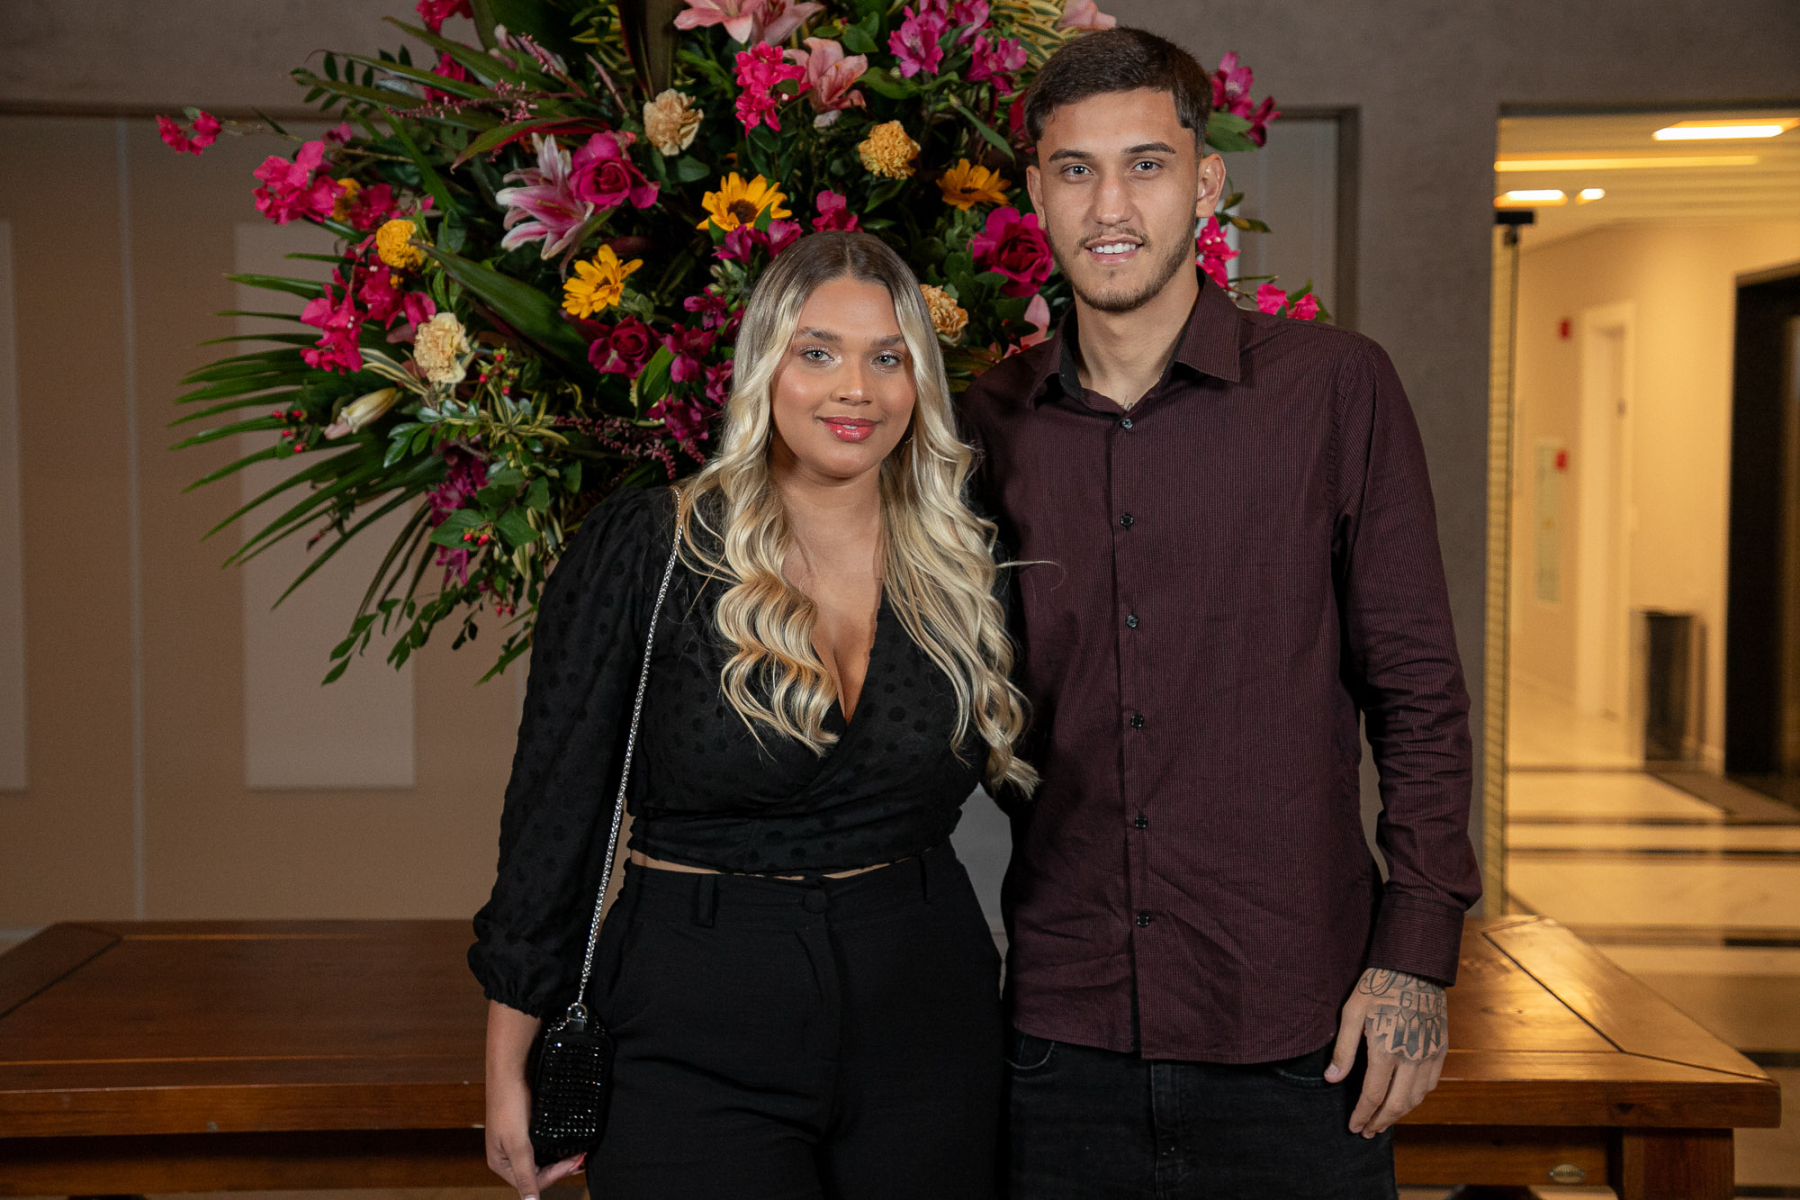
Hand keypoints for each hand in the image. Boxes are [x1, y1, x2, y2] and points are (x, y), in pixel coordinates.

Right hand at [485, 1074, 586, 1196]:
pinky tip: (567, 1144)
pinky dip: (555, 1147)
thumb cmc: (509, 1106)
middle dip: (561, 1167)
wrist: (510, 1071)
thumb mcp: (518, 1144)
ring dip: (560, 1159)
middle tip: (582, 1158)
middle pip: (538, 1172)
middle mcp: (507, 1156)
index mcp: (501, 1164)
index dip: (557, 1174)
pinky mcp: (525, 1129)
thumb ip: (526, 1174)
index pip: (533, 1181)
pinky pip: (542, 1145)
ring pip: (541, 1159)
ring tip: (579, 1154)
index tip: (577, 1162)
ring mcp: (516, 1142)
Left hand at [1325, 967, 1446, 1136]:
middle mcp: (1411, 1058)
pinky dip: (1417, 1098)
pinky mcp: (1440, 1048)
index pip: (1373, 1096)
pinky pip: (1431, 1083)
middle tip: (1367, 1132)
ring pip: (1416, 1098)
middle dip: (1380, 1122)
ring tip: (1383, 1121)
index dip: (1362, 1115)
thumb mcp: (1351, 1013)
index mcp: (1386, 1050)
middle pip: (1397, 1104)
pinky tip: (1405, 1100)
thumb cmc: (1377, 986)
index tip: (1354, 1127)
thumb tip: (1331, 1079)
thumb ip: (1343, 1050)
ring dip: (1399, 1114)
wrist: (1414, 966)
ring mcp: (1429, 1054)